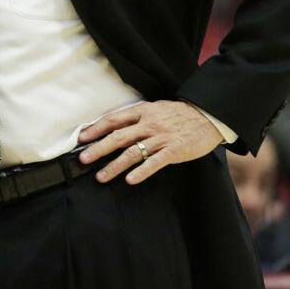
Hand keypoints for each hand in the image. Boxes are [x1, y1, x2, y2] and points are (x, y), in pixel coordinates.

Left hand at [77, 101, 223, 184]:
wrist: (207, 116)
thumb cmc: (178, 114)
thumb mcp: (155, 109)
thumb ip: (136, 117)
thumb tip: (113, 127)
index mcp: (143, 111)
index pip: (114, 119)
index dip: (96, 129)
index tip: (81, 138)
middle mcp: (149, 124)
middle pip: (119, 136)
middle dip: (99, 149)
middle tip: (83, 160)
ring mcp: (161, 137)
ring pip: (133, 152)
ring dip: (115, 165)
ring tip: (101, 177)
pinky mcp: (174, 150)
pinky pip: (155, 162)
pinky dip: (142, 171)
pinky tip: (130, 180)